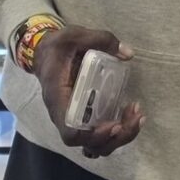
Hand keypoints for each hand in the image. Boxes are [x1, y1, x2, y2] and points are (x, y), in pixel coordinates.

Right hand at [32, 24, 141, 159]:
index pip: (70, 133)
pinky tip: (130, 114)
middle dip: (116, 137)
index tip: (114, 124)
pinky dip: (117, 131)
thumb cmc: (57, 46)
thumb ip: (102, 39)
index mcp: (59, 98)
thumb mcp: (75, 35)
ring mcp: (74, 118)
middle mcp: (65, 115)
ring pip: (95, 144)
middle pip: (88, 144)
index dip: (93, 135)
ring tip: (137, 116)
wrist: (43, 52)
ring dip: (120, 137)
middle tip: (135, 118)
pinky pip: (99, 134)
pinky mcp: (83, 116)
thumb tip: (128, 53)